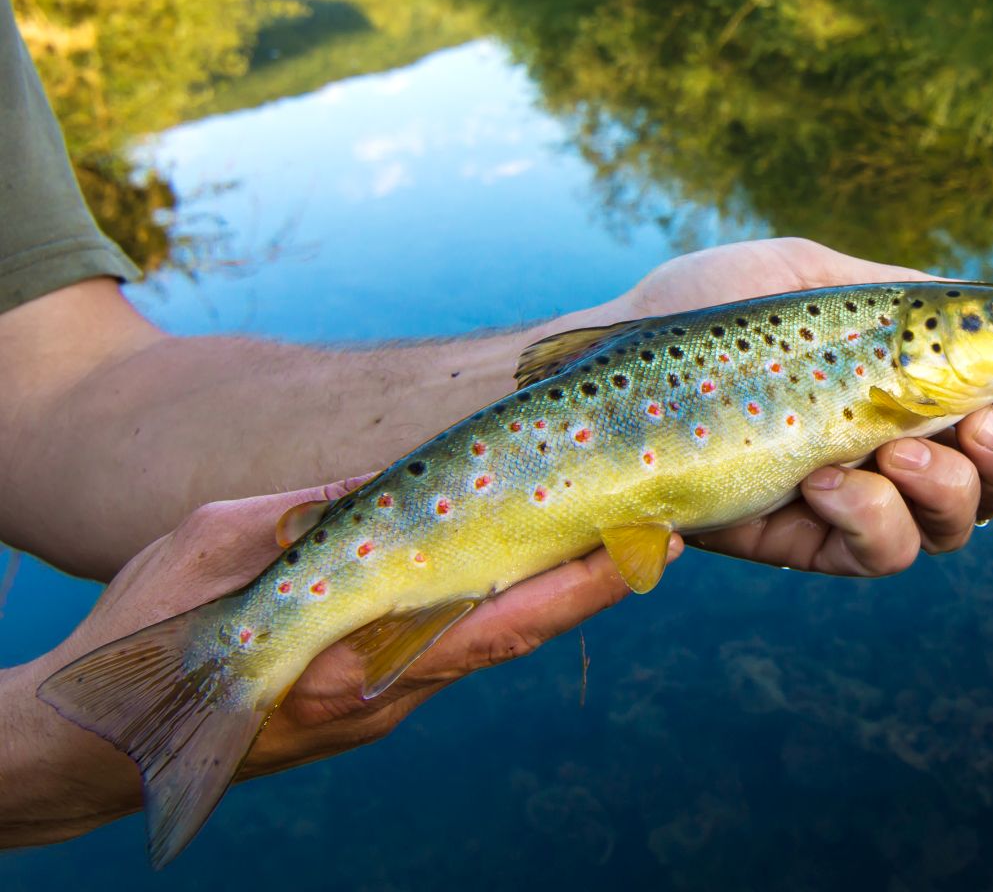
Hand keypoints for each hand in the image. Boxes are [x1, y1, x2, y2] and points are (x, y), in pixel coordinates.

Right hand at [0, 474, 661, 842]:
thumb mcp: (207, 547)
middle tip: (656, 532)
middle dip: (583, 585)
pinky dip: (488, 607)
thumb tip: (377, 481)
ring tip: (607, 530)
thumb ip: (298, 516)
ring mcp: (377, 708)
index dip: (566, 593)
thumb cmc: (143, 640)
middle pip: (507, 636)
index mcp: (348, 667)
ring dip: (542, 592)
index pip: (486, 629)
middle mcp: (378, 697)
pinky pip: (443, 648)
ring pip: (481, 641)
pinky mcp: (368, 706)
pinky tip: (519, 562)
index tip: (631, 553)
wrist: (98, 748)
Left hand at [603, 238, 992, 575]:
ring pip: (959, 524)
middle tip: (972, 428)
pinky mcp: (810, 542)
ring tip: (892, 454)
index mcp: (909, 370)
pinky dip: (878, 523)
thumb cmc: (703, 314)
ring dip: (952, 493)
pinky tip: (834, 484)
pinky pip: (881, 554)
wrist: (606, 377)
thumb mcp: (815, 278)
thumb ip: (912, 299)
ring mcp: (859, 494)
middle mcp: (899, 437)